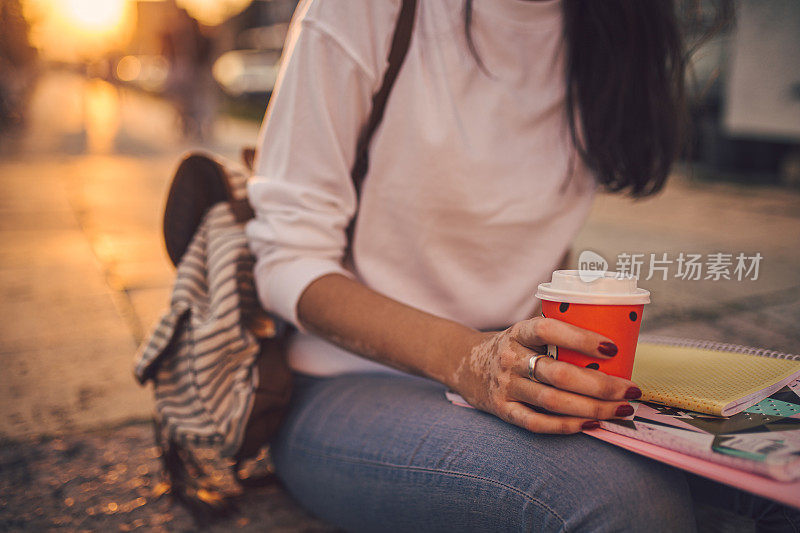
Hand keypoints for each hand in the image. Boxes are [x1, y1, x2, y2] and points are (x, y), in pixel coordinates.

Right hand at [452, 317, 641, 433]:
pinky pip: (537, 423)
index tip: (612, 348)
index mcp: (519, 331)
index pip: (548, 330)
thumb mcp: (528, 332)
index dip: (580, 339)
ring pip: (553, 401)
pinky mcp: (503, 409)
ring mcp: (505, 386)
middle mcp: (510, 358)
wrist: (468, 366)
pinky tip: (591, 423)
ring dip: (592, 408)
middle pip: (558, 374)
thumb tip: (616, 349)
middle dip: (600, 385)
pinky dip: (566, 425)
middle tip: (630, 390)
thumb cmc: (514, 348)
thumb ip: (558, 337)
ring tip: (621, 409)